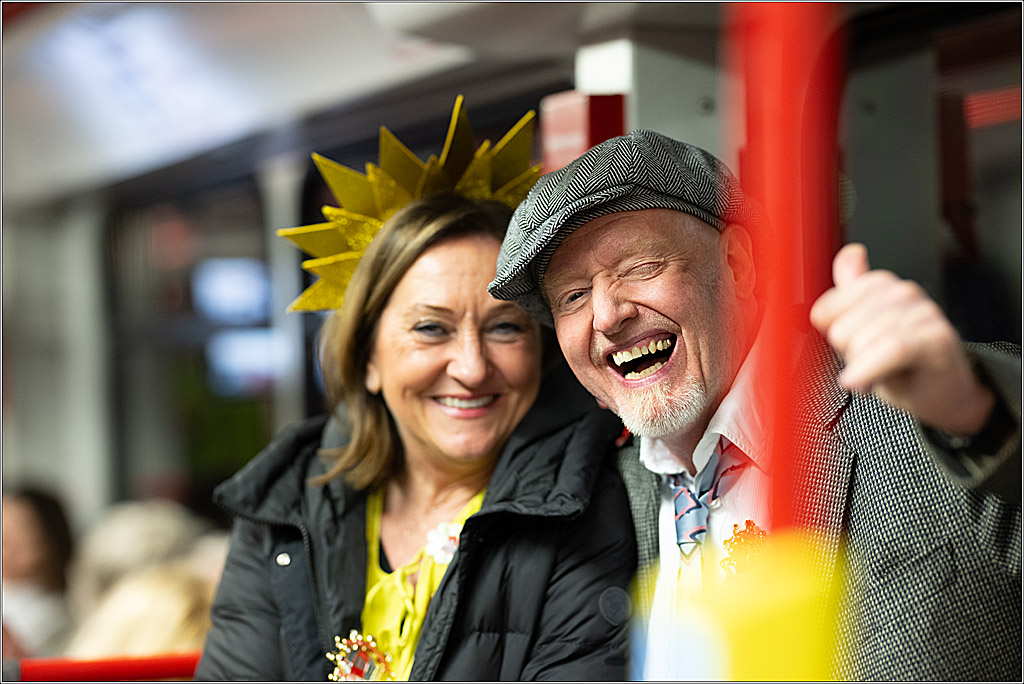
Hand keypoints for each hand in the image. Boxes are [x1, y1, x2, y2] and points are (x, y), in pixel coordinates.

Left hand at [810, 243, 994, 435]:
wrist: (942, 394)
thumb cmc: (902, 365)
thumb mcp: (863, 331)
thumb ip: (847, 297)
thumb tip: (849, 254)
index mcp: (881, 286)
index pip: (828, 307)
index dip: (830, 337)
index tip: (844, 348)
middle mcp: (904, 292)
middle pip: (843, 328)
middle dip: (849, 355)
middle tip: (870, 364)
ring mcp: (924, 312)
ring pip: (864, 340)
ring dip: (864, 368)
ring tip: (878, 373)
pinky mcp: (938, 337)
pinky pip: (892, 348)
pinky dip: (870, 369)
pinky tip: (862, 383)